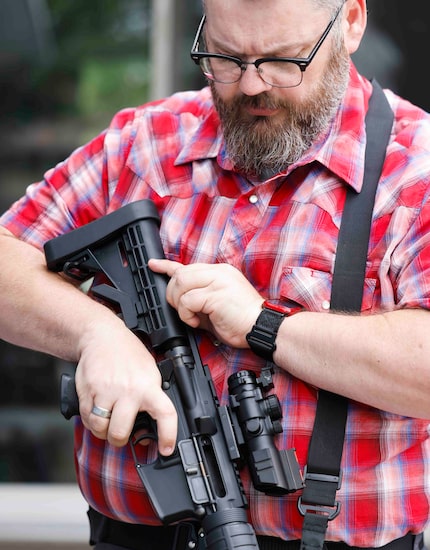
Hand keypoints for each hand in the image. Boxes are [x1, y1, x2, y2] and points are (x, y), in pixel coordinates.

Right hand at [75, 316, 176, 454]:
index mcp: (148, 386)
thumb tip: (151, 425)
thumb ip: (150, 396)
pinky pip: (86, 418)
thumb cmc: (128, 355)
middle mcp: (127, 390)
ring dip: (102, 431)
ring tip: (107, 422)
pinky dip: (90, 421)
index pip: (165, 413)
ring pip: (100, 428)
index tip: (167, 448)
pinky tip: (96, 412)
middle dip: (119, 440)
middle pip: (120, 432)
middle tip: (121, 435)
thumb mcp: (149, 371)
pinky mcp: (87, 391)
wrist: (102, 334)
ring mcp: (105, 391)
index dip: (168, 435)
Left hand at [149, 259, 263, 347]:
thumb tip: (179, 300)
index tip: (153, 265)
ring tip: (191, 316)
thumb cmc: (241, 321)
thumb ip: (199, 298)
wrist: (261, 328)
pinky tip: (196, 322)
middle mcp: (218, 272)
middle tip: (182, 310)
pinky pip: (187, 300)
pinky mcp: (216, 294)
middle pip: (180, 274)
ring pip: (181, 283)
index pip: (187, 265)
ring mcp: (218, 281)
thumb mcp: (215, 305)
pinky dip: (186, 314)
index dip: (166, 265)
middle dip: (173, 294)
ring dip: (179, 304)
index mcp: (219, 272)